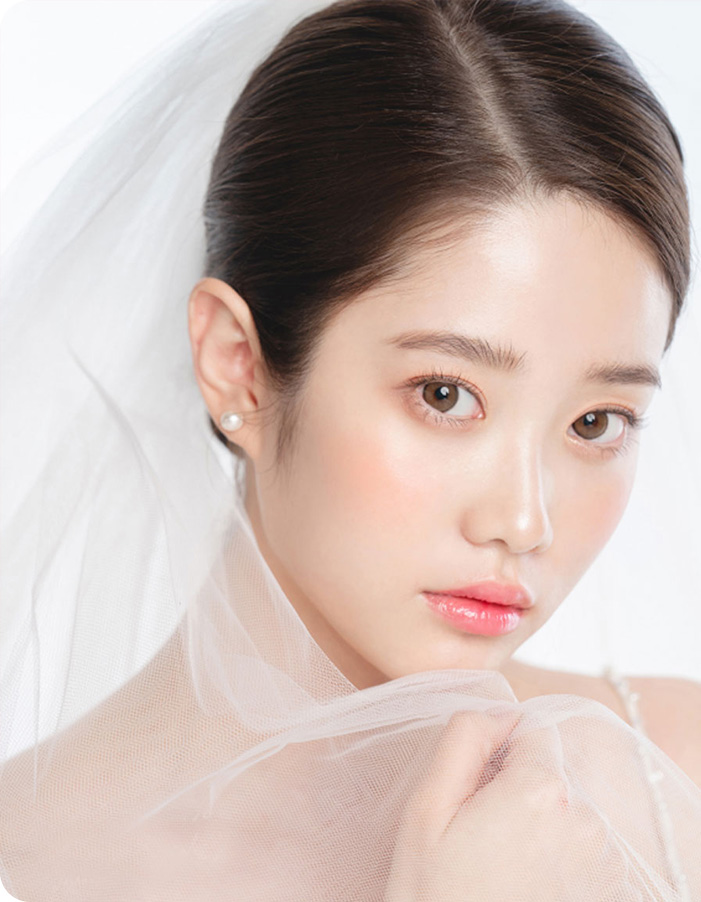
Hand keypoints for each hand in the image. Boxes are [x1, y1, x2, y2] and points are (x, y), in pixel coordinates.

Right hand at [384, 707, 627, 900]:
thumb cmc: (435, 895)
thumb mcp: (427, 810)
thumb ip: (464, 740)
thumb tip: (499, 710)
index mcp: (541, 789)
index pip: (532, 730)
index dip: (497, 755)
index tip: (474, 794)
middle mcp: (585, 819)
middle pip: (549, 772)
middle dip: (517, 790)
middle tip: (478, 836)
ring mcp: (602, 860)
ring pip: (565, 810)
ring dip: (539, 825)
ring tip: (499, 868)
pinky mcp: (606, 890)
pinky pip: (580, 847)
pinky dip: (557, 857)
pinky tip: (522, 885)